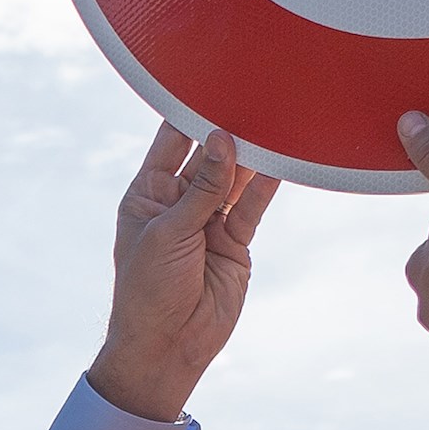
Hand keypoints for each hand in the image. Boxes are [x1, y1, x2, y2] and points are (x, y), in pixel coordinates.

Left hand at [88, 124, 274, 423]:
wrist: (166, 347)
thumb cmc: (148, 291)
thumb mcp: (168, 233)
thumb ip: (200, 189)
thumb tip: (223, 141)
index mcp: (147, 193)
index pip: (170, 141)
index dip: (189, 113)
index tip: (211, 82)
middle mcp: (178, 202)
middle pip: (208, 155)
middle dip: (228, 130)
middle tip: (252, 95)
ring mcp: (208, 222)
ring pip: (234, 179)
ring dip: (251, 155)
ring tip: (273, 121)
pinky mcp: (234, 242)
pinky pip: (251, 207)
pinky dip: (266, 186)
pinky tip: (281, 161)